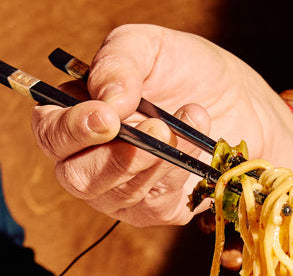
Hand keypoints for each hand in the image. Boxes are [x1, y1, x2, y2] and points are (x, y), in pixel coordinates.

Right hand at [29, 24, 292, 226]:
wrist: (241, 103)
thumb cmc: (186, 70)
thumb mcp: (151, 47)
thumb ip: (119, 62)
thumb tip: (106, 100)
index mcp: (75, 116)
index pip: (51, 134)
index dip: (72, 130)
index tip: (107, 117)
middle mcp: (89, 161)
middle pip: (78, 178)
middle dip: (117, 157)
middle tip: (156, 129)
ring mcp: (121, 193)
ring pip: (121, 194)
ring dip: (158, 159)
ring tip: (189, 119)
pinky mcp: (155, 211)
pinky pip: (157, 204)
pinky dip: (179, 172)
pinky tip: (198, 142)